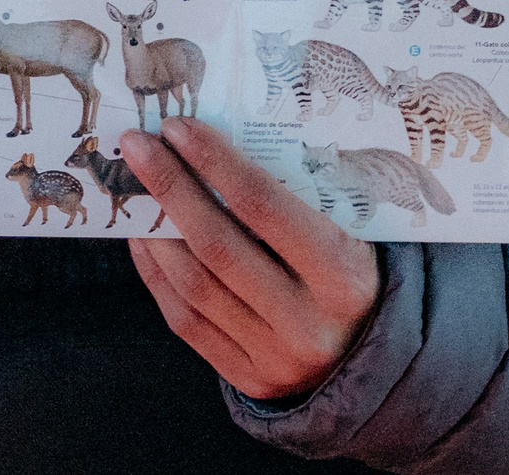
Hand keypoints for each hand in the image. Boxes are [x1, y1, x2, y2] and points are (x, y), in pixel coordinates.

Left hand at [120, 117, 380, 403]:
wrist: (374, 358)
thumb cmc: (356, 274)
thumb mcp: (350, 233)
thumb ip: (297, 199)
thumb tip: (215, 145)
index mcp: (342, 275)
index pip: (265, 207)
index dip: (216, 163)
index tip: (177, 127)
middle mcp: (306, 321)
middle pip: (218, 245)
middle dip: (170, 187)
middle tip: (137, 145)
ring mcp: (274, 357)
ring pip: (194, 286)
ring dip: (155, 230)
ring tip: (134, 186)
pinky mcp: (248, 379)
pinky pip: (187, 322)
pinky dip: (158, 275)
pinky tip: (144, 239)